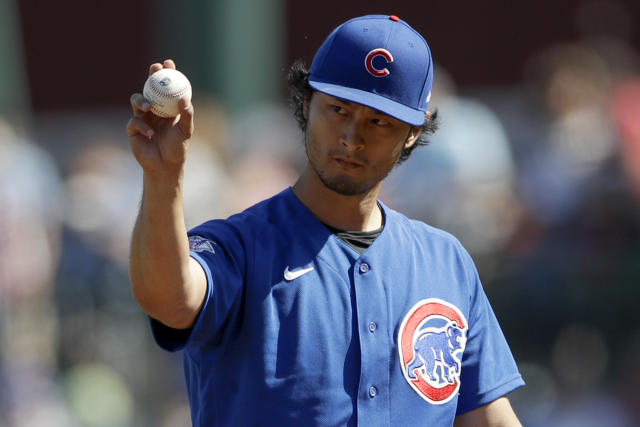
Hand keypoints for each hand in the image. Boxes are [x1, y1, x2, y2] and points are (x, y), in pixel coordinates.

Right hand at [126, 59, 194, 177]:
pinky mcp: (133, 129)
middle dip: (151, 76)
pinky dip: (142, 127)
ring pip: (137, 100)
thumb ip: (186, 114)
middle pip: (149, 87)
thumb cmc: (178, 148)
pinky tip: (151, 134)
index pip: (167, 87)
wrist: (165, 166)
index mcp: (167, 107)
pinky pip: (134, 122)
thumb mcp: (185, 130)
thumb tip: (185, 98)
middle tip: (155, 70)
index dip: (167, 73)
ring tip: (149, 106)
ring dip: (142, 100)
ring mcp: (142, 118)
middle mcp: (154, 109)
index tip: (168, 63)